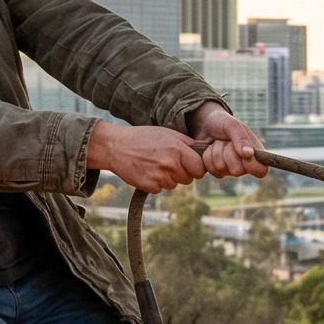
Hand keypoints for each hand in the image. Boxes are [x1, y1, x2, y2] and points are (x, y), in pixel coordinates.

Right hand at [87, 120, 205, 193]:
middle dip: (182, 173)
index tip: (189, 165)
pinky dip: (156, 183)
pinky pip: (161, 189)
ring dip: (168, 178)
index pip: (200, 168)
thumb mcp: (167, 134)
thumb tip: (208, 151)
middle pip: (188, 179)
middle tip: (167, 163)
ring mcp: (159, 176)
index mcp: (177, 148)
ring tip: (154, 165)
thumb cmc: (143, 138)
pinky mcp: (149, 186)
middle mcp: (170, 163)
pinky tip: (147, 171)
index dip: (196, 168)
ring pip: (174, 185)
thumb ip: (187, 144)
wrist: (115, 146)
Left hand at [191, 103, 266, 178]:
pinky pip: (211, 170)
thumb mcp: (232, 125)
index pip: (261, 171)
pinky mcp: (217, 171)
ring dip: (216, 151)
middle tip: (226, 141)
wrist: (204, 124)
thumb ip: (241, 138)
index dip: (252, 166)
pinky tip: (211, 148)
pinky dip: (208, 157)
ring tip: (218, 142)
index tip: (244, 154)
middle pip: (237, 171)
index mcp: (255, 153)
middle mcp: (244, 165)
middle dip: (227, 152)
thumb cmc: (223, 123)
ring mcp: (230, 170)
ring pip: (221, 169)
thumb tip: (249, 154)